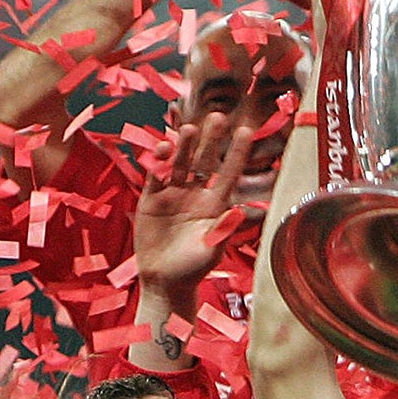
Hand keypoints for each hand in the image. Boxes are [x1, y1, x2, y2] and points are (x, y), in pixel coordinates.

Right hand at [136, 115, 257, 298]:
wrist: (164, 282)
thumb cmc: (193, 268)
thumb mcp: (211, 249)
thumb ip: (223, 230)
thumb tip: (239, 212)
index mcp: (215, 205)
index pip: (229, 173)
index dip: (237, 153)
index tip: (246, 131)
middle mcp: (195, 195)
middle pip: (205, 162)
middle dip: (211, 141)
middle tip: (219, 116)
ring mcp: (173, 195)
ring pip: (180, 165)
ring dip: (185, 147)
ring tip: (190, 128)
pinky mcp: (151, 200)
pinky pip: (155, 176)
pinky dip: (157, 162)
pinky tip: (163, 147)